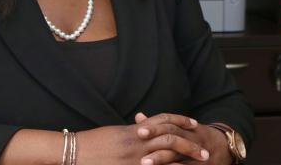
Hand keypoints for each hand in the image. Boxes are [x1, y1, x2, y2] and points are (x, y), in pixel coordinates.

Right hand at [75, 115, 203, 164]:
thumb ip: (131, 131)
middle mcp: (138, 143)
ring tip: (201, 164)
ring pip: (168, 157)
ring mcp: (135, 158)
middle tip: (206, 153)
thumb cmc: (92, 143)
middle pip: (172, 139)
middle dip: (191, 146)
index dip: (180, 121)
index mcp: (134, 130)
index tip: (194, 124)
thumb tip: (142, 128)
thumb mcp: (115, 133)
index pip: (163, 121)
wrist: (74, 152)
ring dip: (185, 161)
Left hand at [134, 112, 231, 164]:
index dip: (154, 128)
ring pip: (178, 155)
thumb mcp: (180, 127)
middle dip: (156, 145)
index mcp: (184, 128)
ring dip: (161, 159)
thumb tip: (138, 117)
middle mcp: (190, 139)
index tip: (138, 131)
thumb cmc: (195, 136)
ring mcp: (196, 153)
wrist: (224, 147)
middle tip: (140, 150)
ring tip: (145, 163)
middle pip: (172, 139)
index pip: (167, 125)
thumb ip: (158, 124)